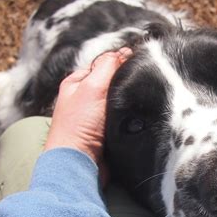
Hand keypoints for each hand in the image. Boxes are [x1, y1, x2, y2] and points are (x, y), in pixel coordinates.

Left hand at [44, 48, 131, 164]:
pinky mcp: (104, 134)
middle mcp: (84, 99)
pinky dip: (129, 121)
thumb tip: (124, 52)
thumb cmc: (78, 126)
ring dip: (129, 105)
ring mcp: (94, 118)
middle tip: (140, 86)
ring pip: (120, 103)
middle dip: (126, 85)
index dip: (121, 63)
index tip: (138, 64)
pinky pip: (122, 121)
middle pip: (113, 84)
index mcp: (77, 83)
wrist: (78, 163)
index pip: (103, 65)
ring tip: (138, 105)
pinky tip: (135, 121)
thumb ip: (108, 66)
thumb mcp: (92, 87)